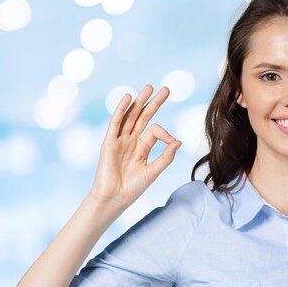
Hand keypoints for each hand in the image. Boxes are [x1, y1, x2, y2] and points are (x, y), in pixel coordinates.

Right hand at [88, 85, 181, 210]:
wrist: (114, 199)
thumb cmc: (133, 188)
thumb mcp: (154, 171)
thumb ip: (166, 157)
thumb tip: (178, 141)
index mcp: (142, 148)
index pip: (155, 131)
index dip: (166, 133)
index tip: (173, 142)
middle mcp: (130, 141)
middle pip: (143, 117)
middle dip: (154, 102)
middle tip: (166, 89)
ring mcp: (119, 140)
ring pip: (130, 116)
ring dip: (139, 101)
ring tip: (149, 87)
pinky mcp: (109, 142)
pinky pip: (115, 123)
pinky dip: (121, 110)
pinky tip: (128, 98)